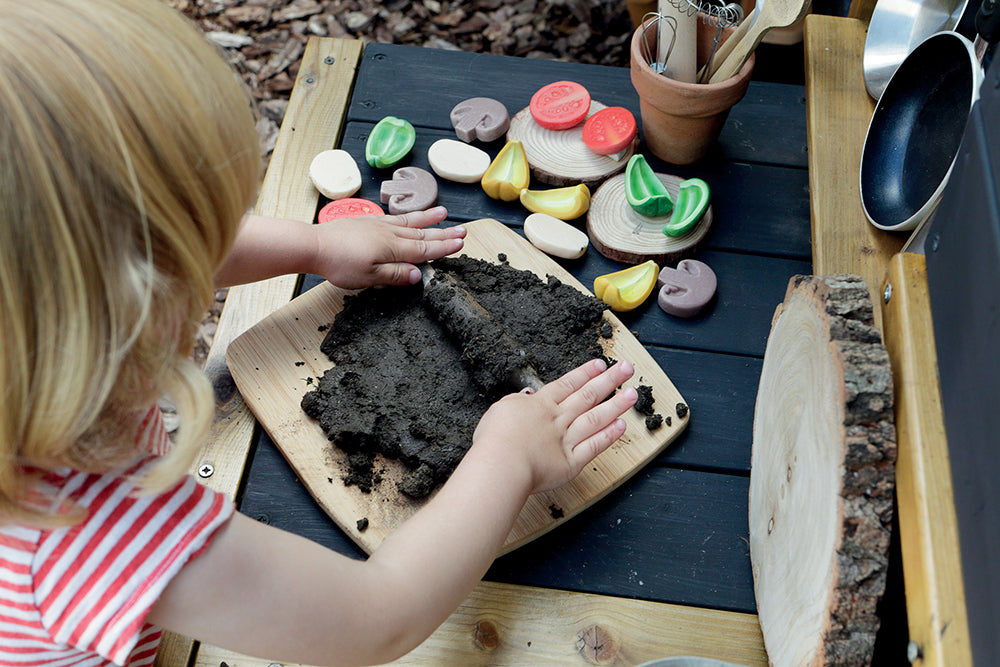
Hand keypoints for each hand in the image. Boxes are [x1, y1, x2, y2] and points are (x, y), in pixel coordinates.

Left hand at [311, 206, 464, 288]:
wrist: (315, 245)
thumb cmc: (339, 263)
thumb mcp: (369, 278)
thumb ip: (395, 275)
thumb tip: (417, 275)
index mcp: (393, 248)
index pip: (426, 249)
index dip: (445, 247)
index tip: (460, 244)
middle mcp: (390, 233)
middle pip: (423, 234)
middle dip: (444, 233)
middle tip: (463, 230)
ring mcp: (379, 225)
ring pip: (411, 222)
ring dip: (429, 219)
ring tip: (444, 213)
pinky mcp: (369, 222)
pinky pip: (396, 218)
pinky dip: (409, 216)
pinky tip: (412, 216)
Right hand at [472, 359, 636, 494]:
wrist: (501, 464)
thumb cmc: (495, 439)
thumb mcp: (500, 409)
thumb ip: (517, 401)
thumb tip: (528, 396)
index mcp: (539, 405)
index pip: (567, 384)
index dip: (585, 373)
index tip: (600, 365)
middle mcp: (556, 419)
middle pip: (587, 395)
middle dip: (608, 381)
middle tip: (626, 369)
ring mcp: (566, 440)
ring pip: (596, 418)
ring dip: (616, 405)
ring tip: (632, 395)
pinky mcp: (570, 463)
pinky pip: (593, 447)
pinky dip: (608, 436)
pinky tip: (621, 426)